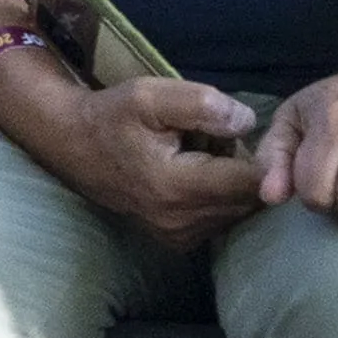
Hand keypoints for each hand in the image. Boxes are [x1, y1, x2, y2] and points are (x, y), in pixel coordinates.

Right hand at [35, 68, 266, 249]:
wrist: (74, 146)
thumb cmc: (114, 117)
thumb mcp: (152, 95)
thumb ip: (204, 104)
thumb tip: (247, 122)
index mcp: (178, 187)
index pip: (251, 183)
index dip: (263, 158)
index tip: (242, 135)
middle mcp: (182, 222)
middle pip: (248, 198)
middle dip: (244, 168)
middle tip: (215, 139)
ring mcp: (179, 237)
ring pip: (237, 210)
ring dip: (232, 183)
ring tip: (202, 157)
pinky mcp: (178, 242)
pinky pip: (220, 219)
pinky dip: (219, 197)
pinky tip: (195, 176)